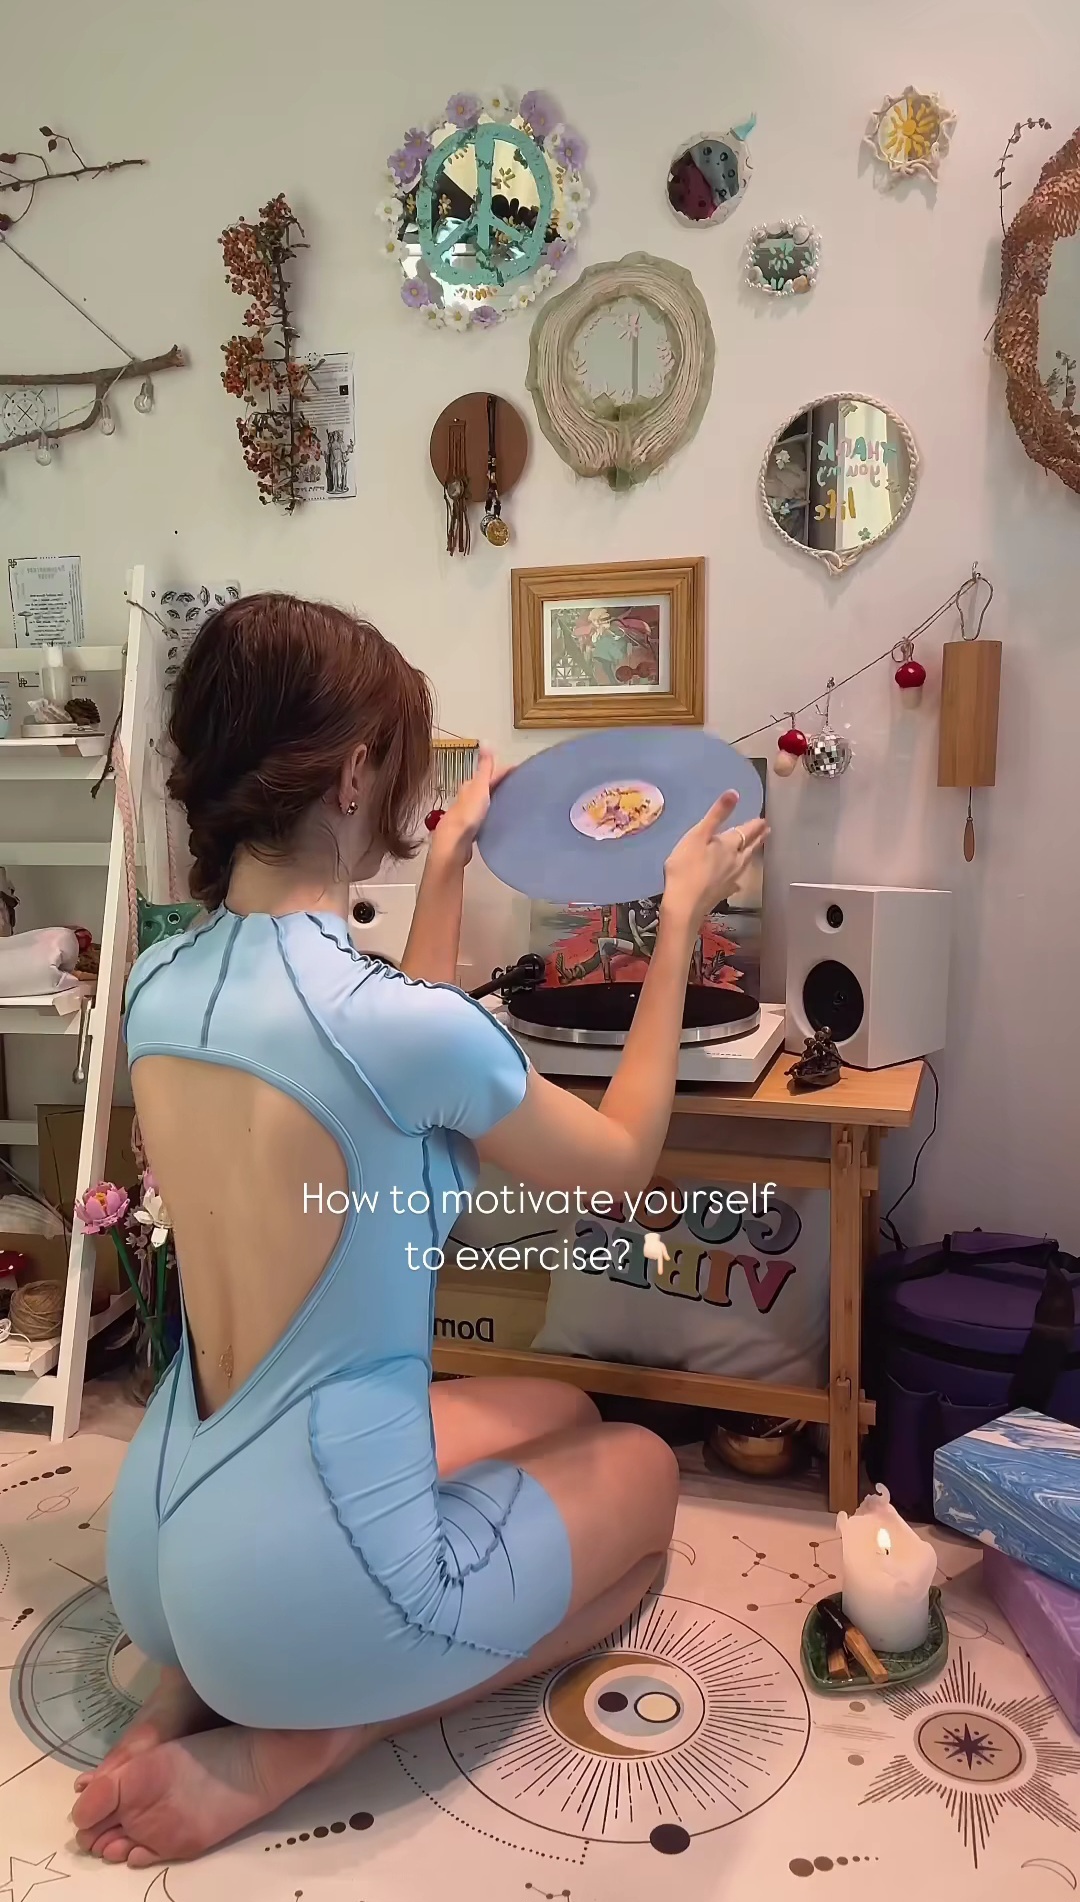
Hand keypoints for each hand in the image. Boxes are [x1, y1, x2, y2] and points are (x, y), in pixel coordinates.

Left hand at [430, 748, 512, 867]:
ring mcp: (467, 815)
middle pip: (487, 788)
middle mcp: (466, 798)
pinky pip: (485, 818)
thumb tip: (486, 741)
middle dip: (501, 785)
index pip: (489, 774)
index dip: (505, 771)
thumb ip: (484, 767)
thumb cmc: (468, 814)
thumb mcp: (479, 787)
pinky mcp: (470, 831)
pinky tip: (499, 820)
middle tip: (520, 787)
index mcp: (469, 787)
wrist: (454, 844)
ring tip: (513, 803)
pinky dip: (493, 815)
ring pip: (485, 803)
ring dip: (497, 801)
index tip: (522, 771)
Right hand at [660, 790, 768, 931]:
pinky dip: (738, 878)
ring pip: (745, 863)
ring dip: (751, 854)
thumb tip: (735, 793)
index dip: (754, 824)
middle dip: (758, 838)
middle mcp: (735, 861)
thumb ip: (717, 814)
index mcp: (729, 845)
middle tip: (767, 831)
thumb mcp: (698, 835)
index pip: (746, 831)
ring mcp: (730, 879)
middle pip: (750, 847)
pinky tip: (737, 883)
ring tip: (755, 850)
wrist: (685, 904)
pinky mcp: (722, 892)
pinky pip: (735, 882)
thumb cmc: (687, 867)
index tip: (764, 820)